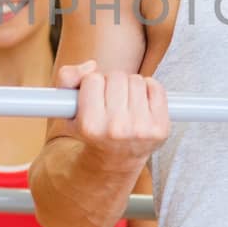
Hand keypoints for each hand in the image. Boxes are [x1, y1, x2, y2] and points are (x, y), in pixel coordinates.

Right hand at [55, 59, 170, 168]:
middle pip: (116, 77)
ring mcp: (141, 129)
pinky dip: (149, 89)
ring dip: (130, 86)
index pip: (92, 79)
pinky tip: (140, 103)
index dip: (91, 84)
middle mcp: (116, 129)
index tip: (93, 97)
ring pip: (136, 80)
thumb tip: (91, 66)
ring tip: (125, 103)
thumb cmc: (92, 129)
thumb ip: (67, 78)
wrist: (116, 160)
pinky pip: (156, 87)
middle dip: (112, 83)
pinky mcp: (160, 128)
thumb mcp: (68, 109)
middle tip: (110, 100)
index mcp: (90, 126)